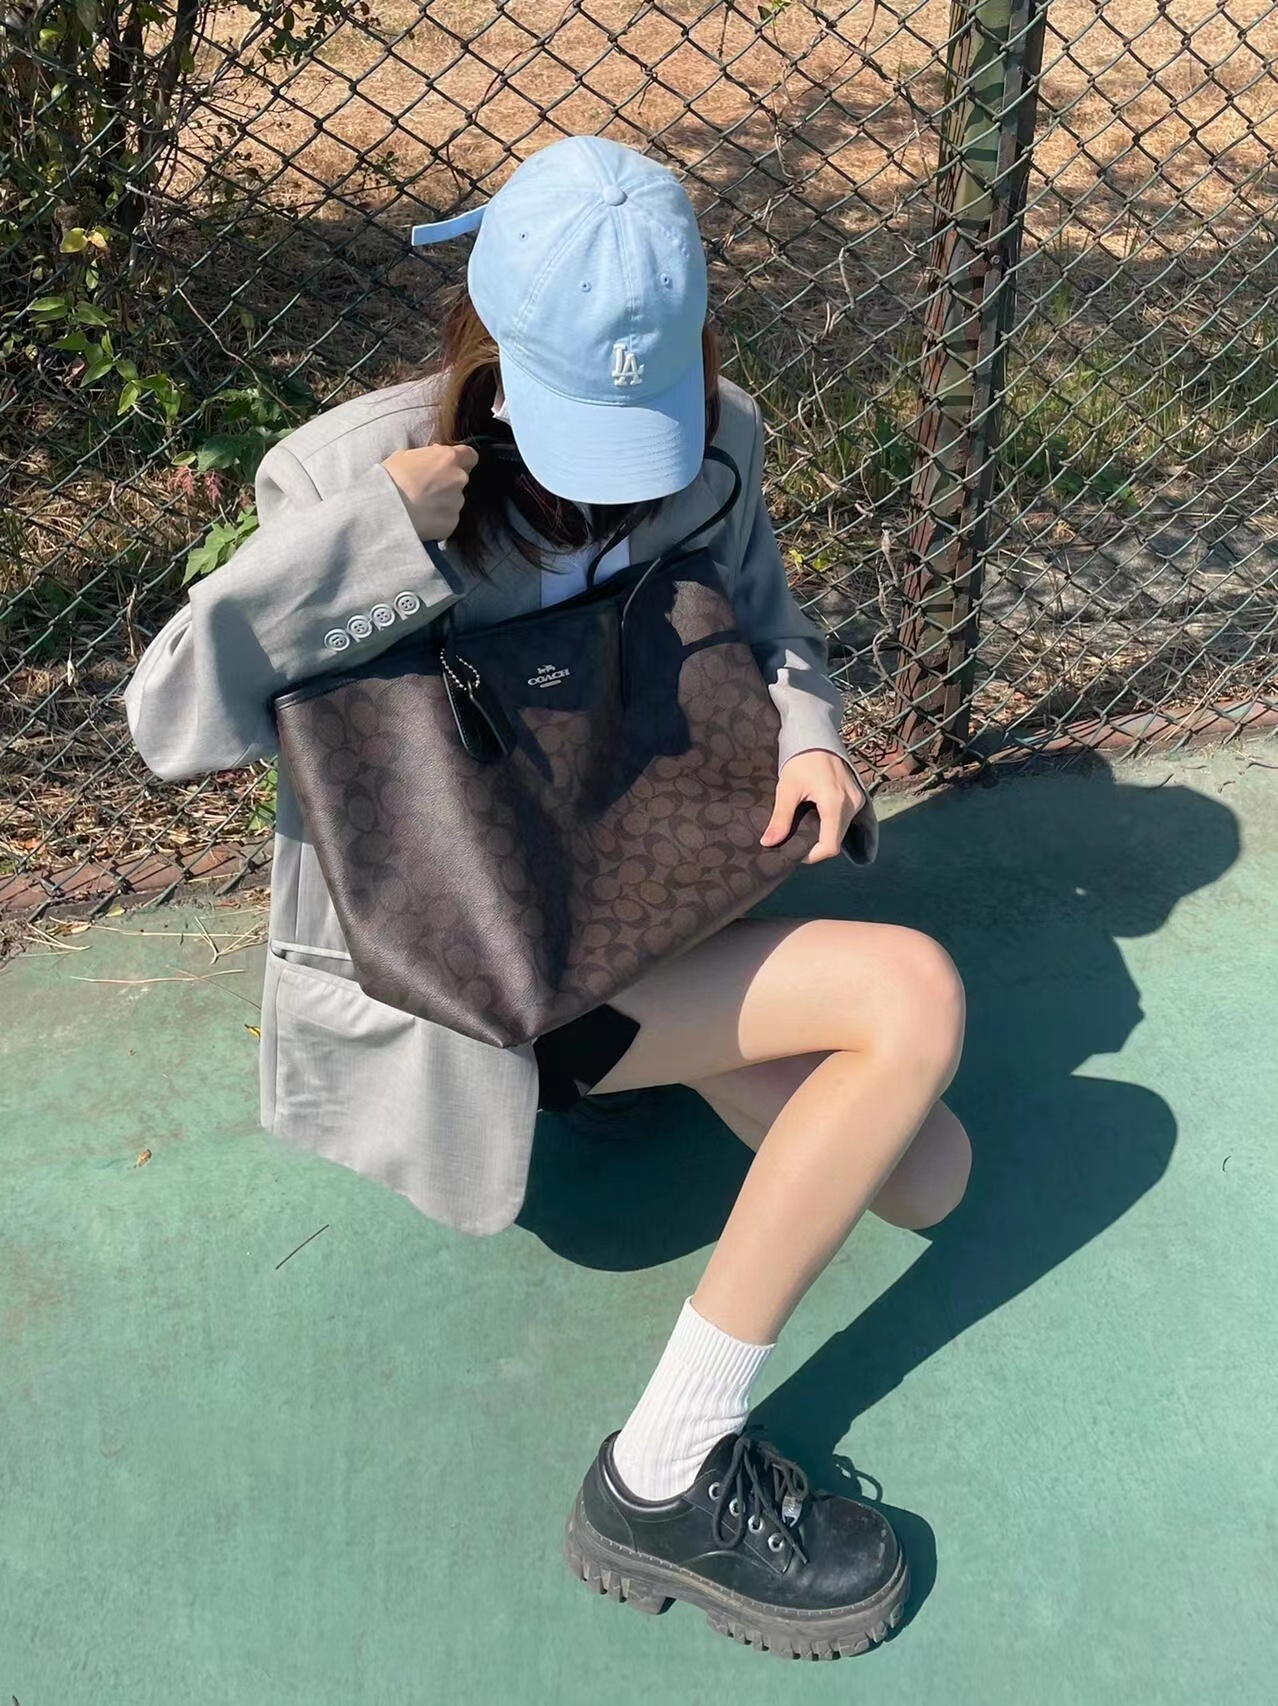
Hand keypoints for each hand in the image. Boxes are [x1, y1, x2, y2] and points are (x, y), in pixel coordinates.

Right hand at [382, 442, 478, 540]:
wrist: (384, 510)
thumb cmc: (389, 479)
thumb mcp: (404, 455)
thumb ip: (426, 457)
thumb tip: (432, 459)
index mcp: (448, 458)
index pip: (470, 456)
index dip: (460, 460)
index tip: (448, 466)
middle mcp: (458, 479)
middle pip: (460, 479)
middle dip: (447, 483)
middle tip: (426, 490)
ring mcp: (457, 503)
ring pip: (454, 501)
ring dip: (442, 503)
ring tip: (421, 507)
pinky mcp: (451, 523)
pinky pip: (447, 520)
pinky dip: (438, 520)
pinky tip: (422, 520)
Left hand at [760, 750, 867, 864]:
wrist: (817, 735)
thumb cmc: (800, 758)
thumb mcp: (787, 788)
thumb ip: (780, 818)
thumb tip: (768, 843)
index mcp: (835, 802)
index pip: (830, 846)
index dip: (812, 855)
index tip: (795, 852)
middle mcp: (852, 803)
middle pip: (836, 840)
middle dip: (816, 846)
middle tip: (796, 840)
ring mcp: (858, 800)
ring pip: (842, 831)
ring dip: (823, 836)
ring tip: (803, 828)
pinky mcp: (858, 796)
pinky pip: (846, 820)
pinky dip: (831, 825)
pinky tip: (815, 819)